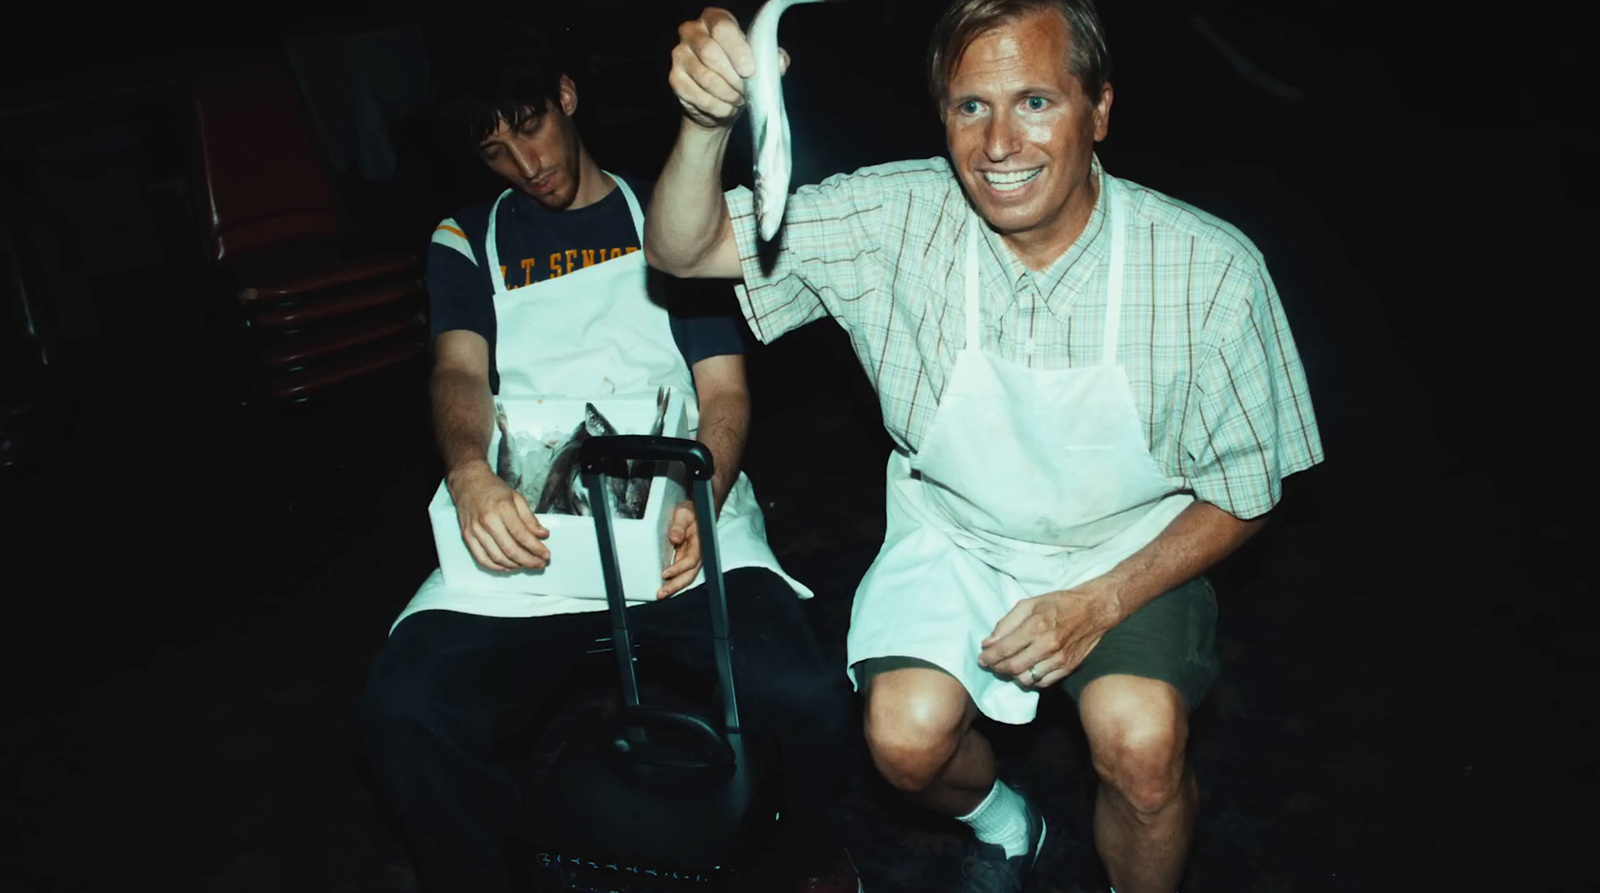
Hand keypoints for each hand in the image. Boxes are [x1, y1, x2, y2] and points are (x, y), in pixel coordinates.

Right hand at [446, 461, 549, 571]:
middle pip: (511, 550)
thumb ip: (530, 518)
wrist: (468, 482)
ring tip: (526, 565)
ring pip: (497, 557)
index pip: (522, 536)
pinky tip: (508, 567)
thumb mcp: (516, 497)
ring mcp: (475, 530)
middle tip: (540, 564)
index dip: (536, 548)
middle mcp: (488, 521)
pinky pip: (481, 558)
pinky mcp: (467, 536)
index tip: (546, 555)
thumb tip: (543, 535)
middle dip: (529, 561)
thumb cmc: (493, 488)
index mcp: (502, 509)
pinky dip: (496, 567)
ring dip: (515, 566)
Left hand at [658, 499, 702, 598]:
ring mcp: (693, 558)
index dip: (678, 569)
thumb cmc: (692, 512)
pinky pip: (682, 574)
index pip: (690, 561)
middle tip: (661, 593)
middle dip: (675, 586)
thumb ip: (679, 525)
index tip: (664, 573)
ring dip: (674, 587)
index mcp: (699, 543)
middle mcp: (698, 554)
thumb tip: (674, 538)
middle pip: (689, 575)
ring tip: (661, 594)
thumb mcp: (684, 513)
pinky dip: (674, 581)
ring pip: (686, 577)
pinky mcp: (687, 559)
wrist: (698, 512)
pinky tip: (664, 585)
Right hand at [668, 7, 788, 129]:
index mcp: (714, 18)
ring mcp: (679, 54)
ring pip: (705, 77)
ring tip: (739, 100)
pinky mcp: (675, 79)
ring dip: (727, 94)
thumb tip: (780, 61)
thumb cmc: (740, 74)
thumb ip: (772, 58)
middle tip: (746, 91)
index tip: (750, 71)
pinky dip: (717, 107)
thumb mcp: (759, 62)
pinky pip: (698, 96)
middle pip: (711, 53)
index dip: (738, 50)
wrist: (719, 103)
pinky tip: (727, 108)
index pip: (723, 28)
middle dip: (733, 77)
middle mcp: (692, 31)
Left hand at [977, 587, 1121, 688]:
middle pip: (1013, 667)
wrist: (1094, 610)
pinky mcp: (1068, 668)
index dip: (989, 657)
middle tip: (991, 664)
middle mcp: (1048, 645)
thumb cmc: (1059, 604)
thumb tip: (988, 642)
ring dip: (1012, 676)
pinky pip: (1042, 683)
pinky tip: (1025, 670)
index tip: (981, 659)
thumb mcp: (1029, 604)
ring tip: (1007, 667)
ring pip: (1026, 679)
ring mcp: (1059, 659)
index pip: (1005, 649)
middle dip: (997, 668)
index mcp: (1036, 626)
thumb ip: (1006, 623)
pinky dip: (1030, 680)